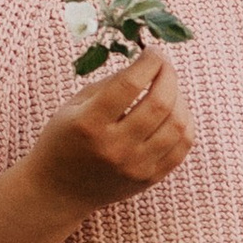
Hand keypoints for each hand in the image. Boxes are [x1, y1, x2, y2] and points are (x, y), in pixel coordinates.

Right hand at [0, 47, 192, 242]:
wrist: (57, 191)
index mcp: (89, 123)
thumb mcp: (74, 106)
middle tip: (165, 65)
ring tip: (170, 88)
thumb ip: (110, 84)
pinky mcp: (149, 179)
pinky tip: (176, 112)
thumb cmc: (63, 140)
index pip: (131, 84)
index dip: (149, 62)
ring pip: (178, 125)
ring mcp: (135, 166)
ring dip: (180, 98)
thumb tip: (147, 63)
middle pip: (160, 103)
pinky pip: (182, 147)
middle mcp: (114, 147)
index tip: (153, 51)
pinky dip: (185, 124)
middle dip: (169, 75)